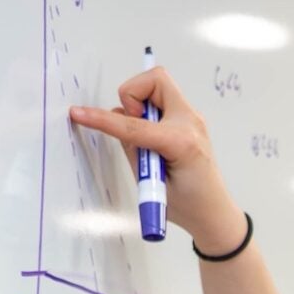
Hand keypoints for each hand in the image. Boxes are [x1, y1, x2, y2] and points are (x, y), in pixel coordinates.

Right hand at [68, 64, 244, 251]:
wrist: (214, 213)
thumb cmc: (188, 206)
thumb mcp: (152, 183)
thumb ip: (133, 149)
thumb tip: (118, 123)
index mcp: (182, 143)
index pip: (133, 125)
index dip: (103, 120)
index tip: (79, 114)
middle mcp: (190, 123)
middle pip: (154, 80)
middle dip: (132, 96)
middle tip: (133, 128)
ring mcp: (192, 118)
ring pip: (157, 86)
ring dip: (140, 105)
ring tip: (145, 137)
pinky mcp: (188, 120)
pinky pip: (161, 100)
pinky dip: (148, 112)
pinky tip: (152, 136)